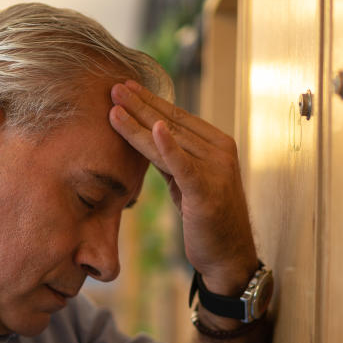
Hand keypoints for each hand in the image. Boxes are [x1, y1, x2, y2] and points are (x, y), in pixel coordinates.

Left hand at [109, 80, 257, 293]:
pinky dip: (168, 147)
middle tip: (114, 87)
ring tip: (115, 107)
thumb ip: (172, 159)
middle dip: (140, 105)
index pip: (177, 117)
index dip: (150, 101)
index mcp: (217, 145)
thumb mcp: (186, 182)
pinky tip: (154, 130)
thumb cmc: (208, 219)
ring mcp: (215, 169)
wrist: (228, 255)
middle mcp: (219, 151)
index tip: (126, 87)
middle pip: (171, 123)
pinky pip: (183, 165)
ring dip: (139, 122)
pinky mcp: (206, 191)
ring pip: (169, 141)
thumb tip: (147, 137)